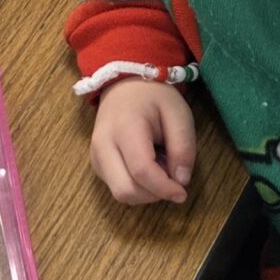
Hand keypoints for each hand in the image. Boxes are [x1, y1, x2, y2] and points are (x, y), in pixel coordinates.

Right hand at [90, 79, 195, 206]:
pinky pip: (117, 188)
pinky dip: (137, 187)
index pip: (141, 171)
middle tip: (170, 175)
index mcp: (125, 128)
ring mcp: (96, 157)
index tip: (182, 192)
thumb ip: (184, 147)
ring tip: (159, 166)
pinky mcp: (96, 165)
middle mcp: (103, 145)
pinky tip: (147, 168)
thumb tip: (181, 180)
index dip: (164, 188)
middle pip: (125, 191)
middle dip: (153, 194)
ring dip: (146, 191)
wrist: (125, 85)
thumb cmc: (155, 98)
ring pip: (120, 194)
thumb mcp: (179, 114)